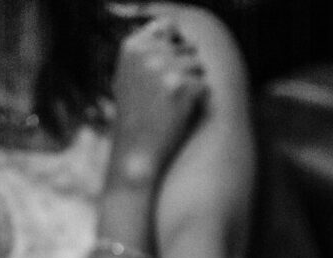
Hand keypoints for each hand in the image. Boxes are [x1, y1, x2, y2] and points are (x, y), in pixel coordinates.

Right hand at [110, 13, 206, 178]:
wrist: (137, 153)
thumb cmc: (135, 120)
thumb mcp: (128, 78)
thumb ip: (145, 51)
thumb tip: (167, 28)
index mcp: (132, 46)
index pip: (167, 28)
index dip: (173, 53)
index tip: (165, 78)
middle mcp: (147, 51)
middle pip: (187, 49)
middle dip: (184, 72)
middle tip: (165, 99)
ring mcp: (164, 66)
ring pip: (198, 67)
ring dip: (192, 87)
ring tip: (171, 107)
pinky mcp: (182, 85)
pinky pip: (204, 86)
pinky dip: (197, 102)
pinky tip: (179, 116)